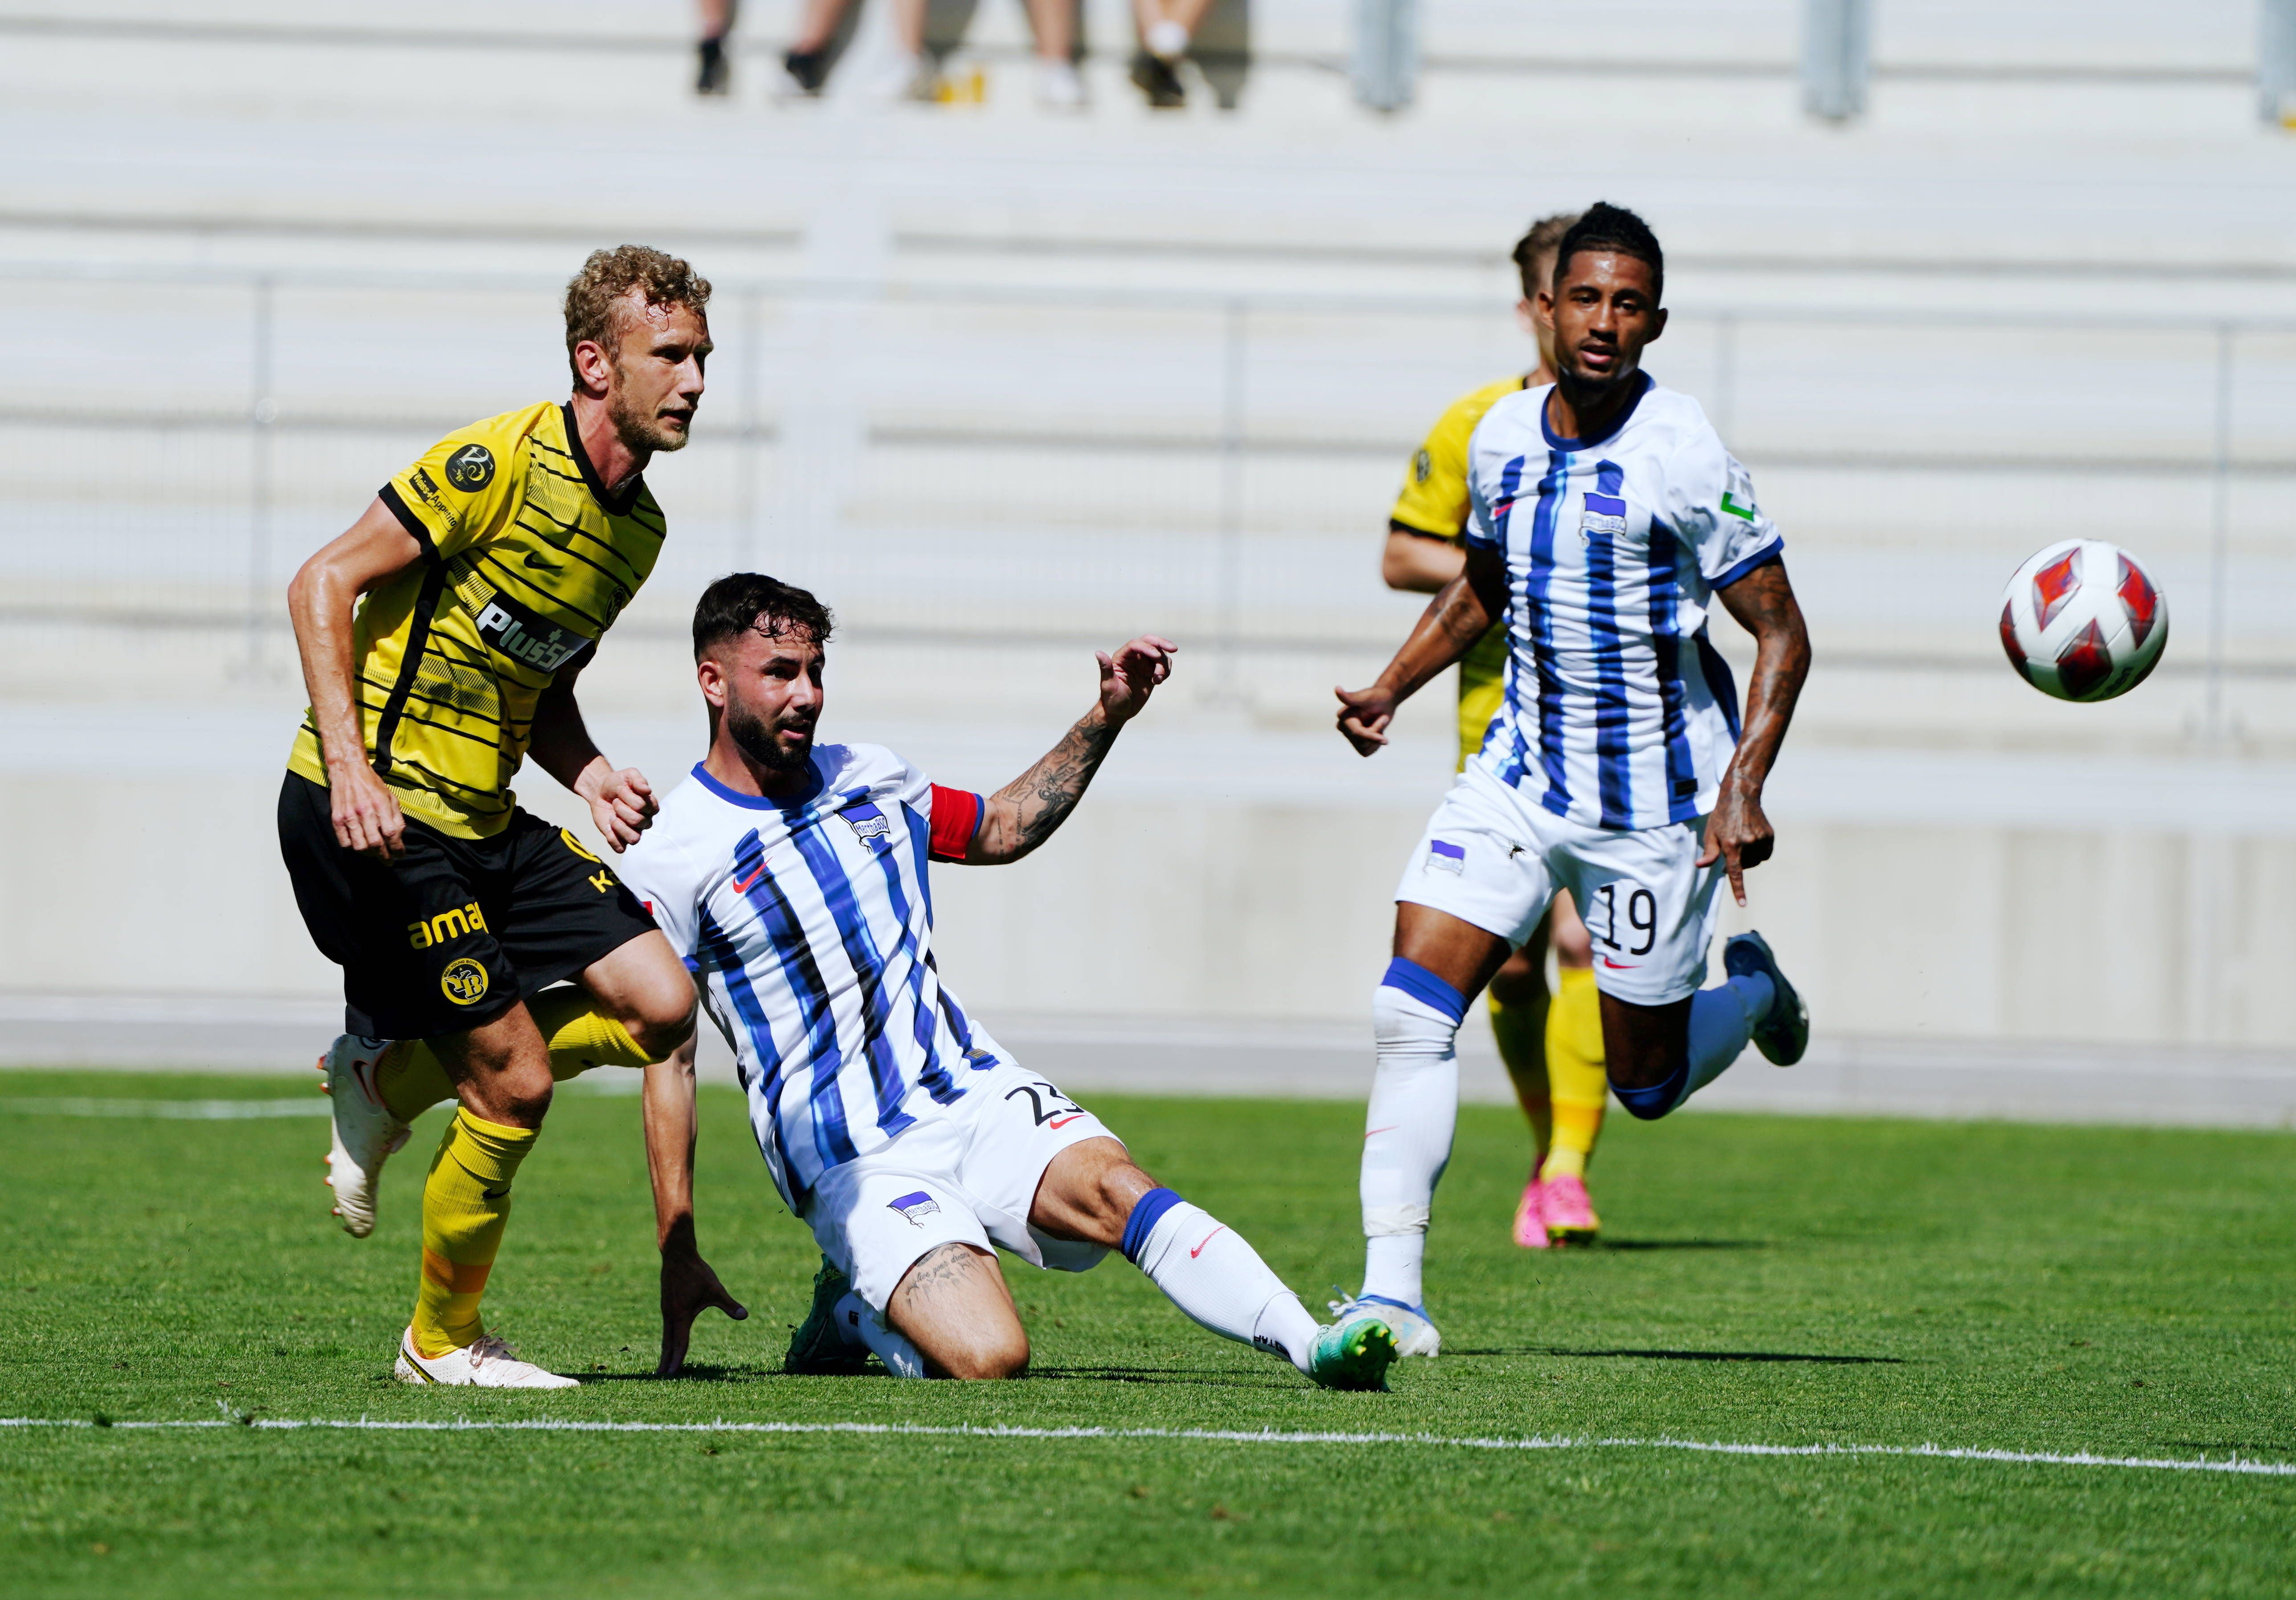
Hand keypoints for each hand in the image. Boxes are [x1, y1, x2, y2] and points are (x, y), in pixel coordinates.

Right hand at [329, 761, 406, 858]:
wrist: (348, 770)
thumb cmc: (372, 784)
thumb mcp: (390, 797)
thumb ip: (396, 817)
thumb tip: (399, 836)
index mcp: (380, 805)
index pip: (391, 833)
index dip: (397, 848)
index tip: (400, 854)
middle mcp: (364, 812)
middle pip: (376, 843)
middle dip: (384, 856)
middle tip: (388, 861)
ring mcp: (349, 816)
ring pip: (359, 846)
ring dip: (369, 855)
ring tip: (374, 855)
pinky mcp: (336, 818)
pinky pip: (344, 841)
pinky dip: (352, 848)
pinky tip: (359, 846)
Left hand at [576, 761, 657, 852]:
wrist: (600, 790)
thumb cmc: (617, 783)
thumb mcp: (628, 775)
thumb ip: (639, 780)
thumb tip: (647, 790)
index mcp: (651, 806)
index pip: (642, 806)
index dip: (628, 798)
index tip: (621, 790)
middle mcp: (645, 821)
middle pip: (637, 821)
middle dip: (621, 809)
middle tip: (615, 802)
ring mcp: (634, 831)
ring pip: (634, 839)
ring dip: (619, 826)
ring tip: (613, 816)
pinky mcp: (620, 839)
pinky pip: (621, 848)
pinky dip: (613, 839)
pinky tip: (608, 827)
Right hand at [656, 1247, 747, 1377]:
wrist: (677, 1255)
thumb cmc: (697, 1273)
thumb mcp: (716, 1289)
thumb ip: (729, 1304)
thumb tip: (745, 1316)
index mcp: (681, 1315)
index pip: (680, 1342)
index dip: (678, 1359)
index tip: (672, 1374)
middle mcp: (670, 1315)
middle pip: (668, 1344)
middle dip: (666, 1362)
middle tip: (662, 1378)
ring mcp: (666, 1310)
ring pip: (665, 1336)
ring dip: (664, 1352)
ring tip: (662, 1366)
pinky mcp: (666, 1305)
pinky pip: (666, 1327)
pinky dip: (666, 1339)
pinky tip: (668, 1342)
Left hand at [1096, 636, 1177, 724]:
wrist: (1120, 712)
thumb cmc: (1111, 700)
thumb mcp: (1108, 685)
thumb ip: (1105, 668)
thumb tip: (1098, 653)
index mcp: (1121, 657)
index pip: (1136, 645)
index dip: (1147, 647)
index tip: (1157, 656)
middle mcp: (1133, 657)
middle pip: (1149, 641)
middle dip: (1162, 643)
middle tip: (1173, 648)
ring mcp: (1143, 664)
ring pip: (1159, 654)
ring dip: (1163, 664)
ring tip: (1158, 679)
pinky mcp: (1152, 672)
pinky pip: (1164, 664)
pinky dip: (1166, 670)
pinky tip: (1159, 681)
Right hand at [1334, 682, 1398, 755]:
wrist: (1386, 700)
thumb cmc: (1377, 696)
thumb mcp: (1365, 697)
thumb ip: (1350, 697)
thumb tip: (1336, 688)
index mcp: (1343, 717)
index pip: (1357, 734)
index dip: (1372, 735)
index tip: (1386, 735)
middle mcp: (1343, 727)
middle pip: (1362, 742)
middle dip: (1375, 733)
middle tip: (1382, 718)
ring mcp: (1349, 736)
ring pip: (1364, 749)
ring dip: (1376, 738)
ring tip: (1378, 723)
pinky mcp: (1357, 742)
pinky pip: (1367, 752)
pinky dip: (1375, 745)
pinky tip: (1377, 732)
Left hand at [1697, 776, 1775, 906]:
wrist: (1741, 797)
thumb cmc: (1721, 816)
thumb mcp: (1710, 833)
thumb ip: (1709, 853)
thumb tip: (1700, 866)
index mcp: (1731, 844)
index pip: (1735, 873)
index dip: (1738, 890)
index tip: (1742, 904)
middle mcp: (1747, 843)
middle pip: (1745, 866)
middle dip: (1738, 863)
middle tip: (1731, 850)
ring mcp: (1760, 839)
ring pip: (1757, 861)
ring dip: (1749, 858)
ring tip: (1742, 842)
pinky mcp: (1770, 835)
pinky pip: (1766, 854)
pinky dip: (1759, 852)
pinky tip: (1752, 841)